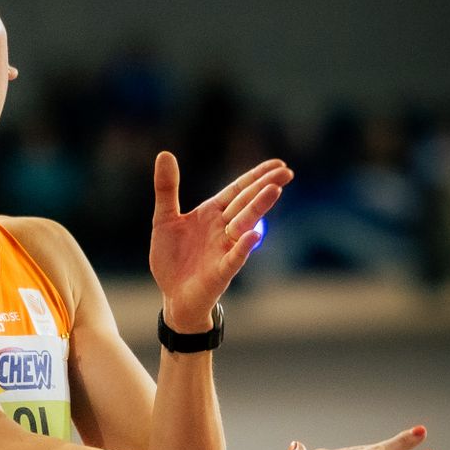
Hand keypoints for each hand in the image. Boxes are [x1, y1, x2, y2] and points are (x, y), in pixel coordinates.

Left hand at [149, 152, 291, 328]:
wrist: (172, 296)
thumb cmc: (172, 258)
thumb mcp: (164, 219)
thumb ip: (166, 189)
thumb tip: (165, 153)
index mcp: (212, 214)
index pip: (238, 190)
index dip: (256, 176)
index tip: (278, 163)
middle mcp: (223, 229)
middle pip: (246, 203)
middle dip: (264, 187)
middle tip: (286, 172)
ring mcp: (224, 249)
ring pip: (244, 225)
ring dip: (259, 208)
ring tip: (274, 191)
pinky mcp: (221, 272)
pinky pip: (234, 258)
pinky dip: (243, 246)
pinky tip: (254, 234)